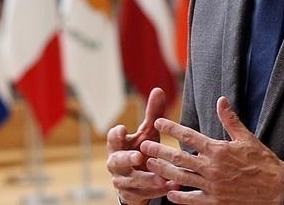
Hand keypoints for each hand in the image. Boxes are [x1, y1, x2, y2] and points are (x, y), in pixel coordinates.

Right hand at [106, 87, 178, 203]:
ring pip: (131, 181)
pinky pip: (141, 195)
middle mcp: (115, 163)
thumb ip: (152, 114)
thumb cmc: (142, 149)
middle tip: (139, 156)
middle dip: (127, 159)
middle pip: (117, 161)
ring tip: (162, 177)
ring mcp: (121, 180)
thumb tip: (158, 89)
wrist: (136, 180)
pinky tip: (170, 187)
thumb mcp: (147, 133)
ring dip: (147, 179)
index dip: (116, 134)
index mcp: (118, 145)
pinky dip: (156, 192)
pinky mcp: (129, 195)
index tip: (123, 129)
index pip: (113, 138)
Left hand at [140, 96, 283, 203]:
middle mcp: (212, 167)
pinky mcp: (217, 202)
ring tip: (149, 165)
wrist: (279, 190)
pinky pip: (193, 200)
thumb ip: (230, 120)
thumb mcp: (247, 138)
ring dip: (163, 171)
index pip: (189, 136)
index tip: (158, 123)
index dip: (172, 128)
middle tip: (143, 146)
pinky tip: (169, 193)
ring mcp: (213, 186)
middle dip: (159, 151)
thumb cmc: (263, 162)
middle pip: (179, 157)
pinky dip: (179, 197)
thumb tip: (221, 100)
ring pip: (182, 177)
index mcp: (219, 149)